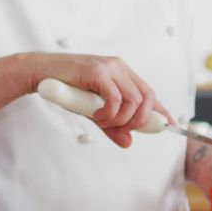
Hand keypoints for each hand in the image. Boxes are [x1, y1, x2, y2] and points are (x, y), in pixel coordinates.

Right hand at [25, 53, 173, 147]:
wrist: (42, 73)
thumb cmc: (67, 88)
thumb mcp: (93, 110)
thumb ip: (111, 125)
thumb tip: (128, 142)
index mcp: (122, 73)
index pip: (149, 92)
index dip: (161, 110)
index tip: (170, 125)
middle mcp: (120, 68)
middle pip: (148, 97)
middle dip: (141, 120)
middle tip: (125, 130)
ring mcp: (110, 68)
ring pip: (134, 100)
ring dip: (121, 119)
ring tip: (103, 122)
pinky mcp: (98, 72)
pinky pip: (115, 99)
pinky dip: (110, 113)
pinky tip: (97, 116)